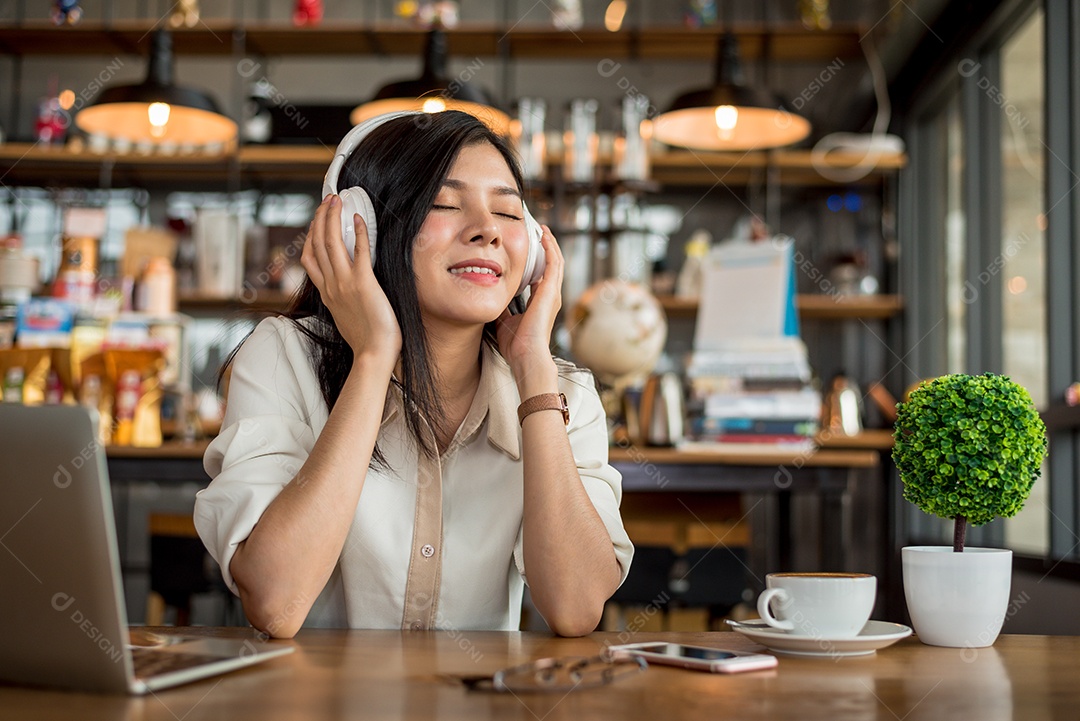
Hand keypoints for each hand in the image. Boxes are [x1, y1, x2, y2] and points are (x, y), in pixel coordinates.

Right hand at [300, 195, 400, 368]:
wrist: (373, 354)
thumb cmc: (365, 340)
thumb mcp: (345, 317)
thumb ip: (342, 300)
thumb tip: (348, 290)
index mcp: (326, 293)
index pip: (309, 259)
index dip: (311, 236)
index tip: (317, 222)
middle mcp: (331, 285)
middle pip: (317, 244)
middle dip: (320, 218)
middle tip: (327, 200)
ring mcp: (345, 283)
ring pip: (331, 242)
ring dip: (333, 218)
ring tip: (336, 201)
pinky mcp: (363, 283)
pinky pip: (359, 251)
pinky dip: (358, 232)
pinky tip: (359, 219)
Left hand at [496, 225, 562, 392]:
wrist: (525, 355)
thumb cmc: (516, 345)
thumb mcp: (505, 321)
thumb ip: (503, 308)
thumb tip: (492, 298)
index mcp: (540, 303)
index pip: (542, 276)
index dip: (538, 261)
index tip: (529, 250)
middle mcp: (550, 296)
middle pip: (552, 265)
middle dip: (547, 248)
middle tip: (539, 232)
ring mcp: (552, 293)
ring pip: (556, 261)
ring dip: (550, 244)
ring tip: (543, 230)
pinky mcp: (550, 291)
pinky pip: (554, 263)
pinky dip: (550, 248)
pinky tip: (543, 236)